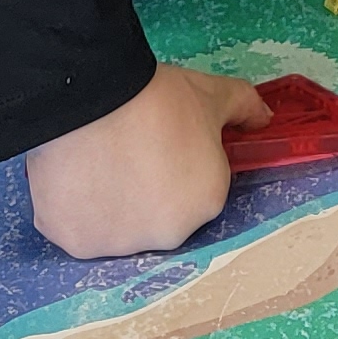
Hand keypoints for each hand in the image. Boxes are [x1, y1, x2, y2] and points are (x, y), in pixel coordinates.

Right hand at [24, 63, 264, 258]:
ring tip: (95, 159)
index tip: (159, 141)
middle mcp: (168, 236)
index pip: (196, 191)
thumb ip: (246, 108)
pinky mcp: (75, 242)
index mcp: (208, 204)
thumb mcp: (213, 94)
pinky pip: (77, 229)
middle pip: (157, 216)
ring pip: (116, 228)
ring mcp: (120, 245)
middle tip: (126, 151)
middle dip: (145, 191)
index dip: (178, 164)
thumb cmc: (159, 98)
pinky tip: (71, 174)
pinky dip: (73, 208)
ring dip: (109, 204)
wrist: (95, 96)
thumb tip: (265, 118)